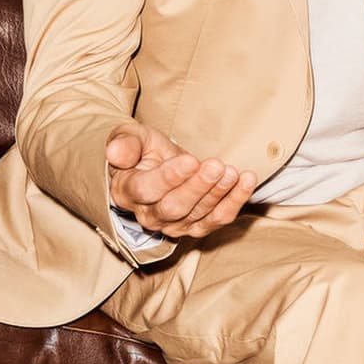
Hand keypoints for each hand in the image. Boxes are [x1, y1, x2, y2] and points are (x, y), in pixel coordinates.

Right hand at [106, 123, 257, 240]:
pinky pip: (218, 219)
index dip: (169, 177)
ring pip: (199, 215)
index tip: (190, 160)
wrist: (156, 165)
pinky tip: (247, 180)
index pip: (146, 190)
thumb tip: (115, 152)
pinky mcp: (197, 227)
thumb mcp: (130, 137)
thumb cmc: (140, 150)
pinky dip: (235, 201)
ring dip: (218, 194)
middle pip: (175, 207)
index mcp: (126, 192)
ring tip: (232, 172)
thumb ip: (125, 143)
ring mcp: (174, 225)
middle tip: (216, 166)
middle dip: (198, 187)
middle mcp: (149, 215)